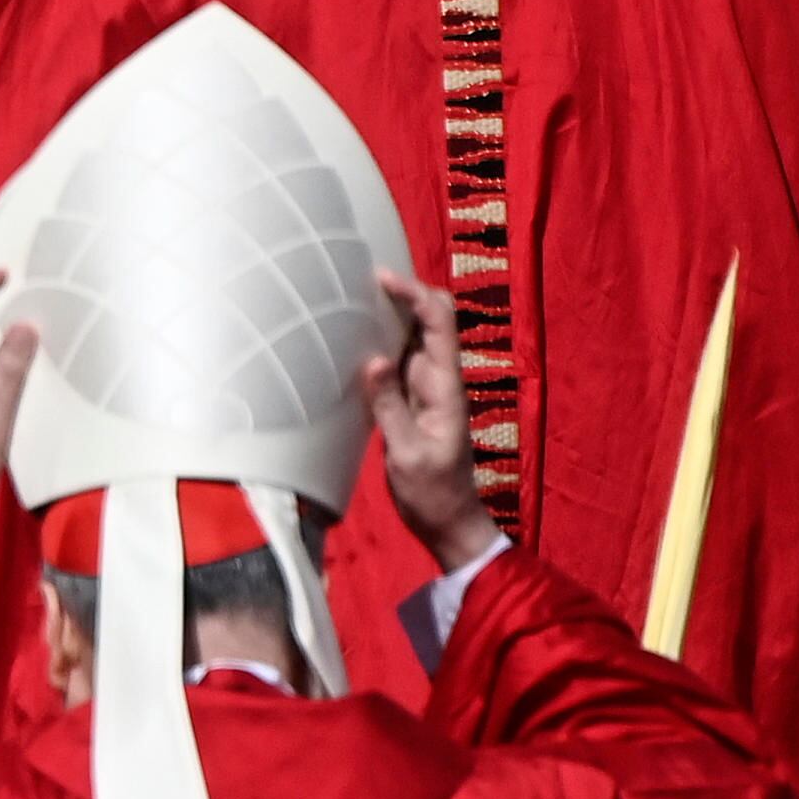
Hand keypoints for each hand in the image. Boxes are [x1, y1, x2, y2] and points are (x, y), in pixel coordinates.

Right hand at [361, 269, 502, 571]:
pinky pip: (398, 360)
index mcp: (446, 387)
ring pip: (413, 336)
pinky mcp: (410, 400)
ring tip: (352, 299)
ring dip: (390, 314)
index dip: (415, 294)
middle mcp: (439, 379)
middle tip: (362, 279)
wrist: (446, 521)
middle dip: (405, 293)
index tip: (381, 278)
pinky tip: (355, 336)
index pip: (440, 324)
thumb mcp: (408, 455)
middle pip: (431, 319)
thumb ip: (391, 407)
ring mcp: (425, 388)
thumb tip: (373, 361)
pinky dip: (380, 340)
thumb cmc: (433, 492)